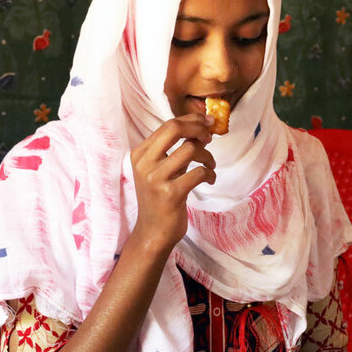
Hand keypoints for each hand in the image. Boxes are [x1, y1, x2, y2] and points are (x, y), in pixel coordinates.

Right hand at [129, 113, 215, 250]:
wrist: (153, 232)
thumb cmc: (161, 198)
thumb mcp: (163, 170)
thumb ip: (176, 150)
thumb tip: (202, 128)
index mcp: (140, 154)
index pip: (167, 125)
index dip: (191, 120)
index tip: (207, 122)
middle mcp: (144, 163)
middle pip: (174, 129)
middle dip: (198, 129)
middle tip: (210, 137)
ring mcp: (155, 179)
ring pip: (190, 149)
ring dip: (208, 156)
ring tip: (210, 165)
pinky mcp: (170, 194)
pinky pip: (199, 172)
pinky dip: (210, 174)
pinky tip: (210, 179)